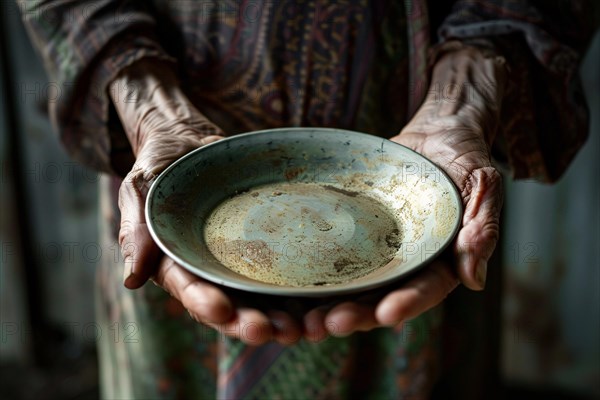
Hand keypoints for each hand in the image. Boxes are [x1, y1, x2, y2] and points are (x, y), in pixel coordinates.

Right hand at [110, 60, 301, 344]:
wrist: (190, 146)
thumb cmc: (159, 171)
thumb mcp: (139, 192)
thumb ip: (137, 233)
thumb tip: (132, 280)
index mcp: (176, 266)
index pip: (190, 291)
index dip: (204, 303)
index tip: (221, 310)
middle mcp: (210, 272)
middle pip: (230, 306)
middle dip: (247, 322)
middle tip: (269, 330)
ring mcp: (240, 262)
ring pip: (260, 297)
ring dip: (279, 316)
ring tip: (300, 327)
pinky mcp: (265, 247)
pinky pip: (283, 269)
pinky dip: (299, 288)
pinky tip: (322, 300)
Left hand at [307, 44, 506, 336]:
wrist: (436, 134)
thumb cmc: (466, 158)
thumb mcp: (484, 186)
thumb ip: (481, 229)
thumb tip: (475, 281)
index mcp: (443, 261)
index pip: (426, 288)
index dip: (408, 303)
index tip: (387, 316)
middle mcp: (408, 263)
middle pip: (383, 297)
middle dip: (359, 314)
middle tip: (331, 325)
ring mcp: (380, 250)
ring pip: (355, 285)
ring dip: (331, 304)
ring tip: (307, 321)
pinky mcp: (356, 233)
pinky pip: (335, 254)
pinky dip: (316, 273)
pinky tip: (293, 288)